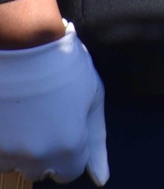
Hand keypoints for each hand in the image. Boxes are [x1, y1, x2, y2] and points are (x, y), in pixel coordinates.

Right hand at [0, 22, 108, 184]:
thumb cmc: (63, 63)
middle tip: (44, 113)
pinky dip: (4, 137)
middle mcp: (37, 157)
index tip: (65, 123)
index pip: (70, 170)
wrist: (24, 41)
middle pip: (42, 169)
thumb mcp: (93, 95)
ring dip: (21, 144)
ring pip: (17, 162)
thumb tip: (102, 179)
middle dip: (45, 148)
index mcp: (68, 147)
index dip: (70, 146)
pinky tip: (10, 111)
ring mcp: (9, 151)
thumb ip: (97, 141)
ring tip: (26, 110)